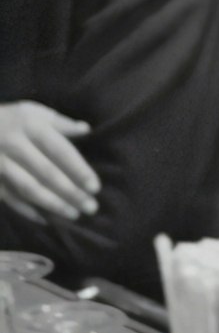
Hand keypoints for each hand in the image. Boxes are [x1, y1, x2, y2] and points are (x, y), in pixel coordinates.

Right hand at [0, 101, 99, 219]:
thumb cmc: (11, 119)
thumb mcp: (34, 112)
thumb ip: (60, 123)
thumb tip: (86, 129)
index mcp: (30, 125)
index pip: (59, 150)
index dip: (78, 169)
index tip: (95, 187)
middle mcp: (14, 144)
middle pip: (46, 173)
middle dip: (70, 192)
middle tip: (91, 207)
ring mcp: (0, 163)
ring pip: (29, 188)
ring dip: (53, 204)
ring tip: (74, 215)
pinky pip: (11, 198)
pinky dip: (28, 211)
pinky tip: (47, 220)